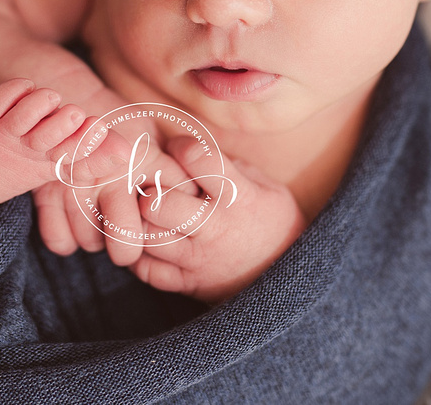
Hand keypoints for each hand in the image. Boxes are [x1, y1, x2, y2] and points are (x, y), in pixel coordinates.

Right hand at [31, 117, 198, 266]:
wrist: (69, 97)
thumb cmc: (119, 122)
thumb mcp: (153, 136)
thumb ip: (175, 169)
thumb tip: (198, 199)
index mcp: (144, 162)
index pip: (165, 214)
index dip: (166, 231)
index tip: (161, 225)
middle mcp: (111, 177)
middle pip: (125, 247)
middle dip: (127, 248)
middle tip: (127, 236)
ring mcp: (77, 186)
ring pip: (91, 244)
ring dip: (96, 238)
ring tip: (100, 216)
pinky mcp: (47, 192)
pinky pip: (60, 241)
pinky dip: (66, 238)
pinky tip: (76, 221)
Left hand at [127, 136, 306, 304]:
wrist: (290, 278)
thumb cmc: (273, 222)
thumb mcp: (266, 186)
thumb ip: (230, 166)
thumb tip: (191, 147)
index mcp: (238, 197)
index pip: (198, 159)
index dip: (181, 145)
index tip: (177, 148)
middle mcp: (215, 228)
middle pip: (160, 203)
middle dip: (151, 188)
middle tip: (154, 185)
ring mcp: (199, 259)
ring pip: (148, 237)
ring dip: (141, 221)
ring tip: (148, 212)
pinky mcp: (188, 285)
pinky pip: (148, 270)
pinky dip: (140, 255)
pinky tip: (148, 239)